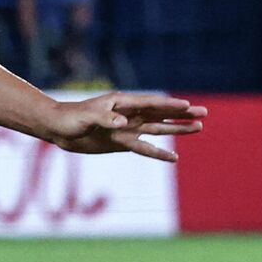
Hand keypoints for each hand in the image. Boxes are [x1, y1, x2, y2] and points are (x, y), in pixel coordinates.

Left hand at [45, 92, 205, 161]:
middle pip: (160, 114)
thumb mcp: (86, 117)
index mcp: (122, 103)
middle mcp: (128, 115)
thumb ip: (105, 119)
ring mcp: (127, 129)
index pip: (151, 104)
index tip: (188, 105)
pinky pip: (144, 148)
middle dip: (181, 114)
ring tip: (198, 128)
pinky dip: (158, 153)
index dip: (169, 105)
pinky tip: (174, 158)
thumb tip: (124, 124)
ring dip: (177, 130)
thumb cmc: (70, 117)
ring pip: (158, 129)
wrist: (58, 128)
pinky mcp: (121, 143)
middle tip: (204, 113)